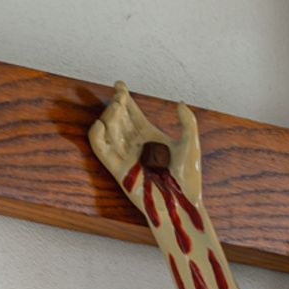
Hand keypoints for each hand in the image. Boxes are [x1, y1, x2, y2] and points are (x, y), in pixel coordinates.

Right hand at [89, 82, 202, 214]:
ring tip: (116, 108)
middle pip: (119, 118)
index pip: (132, 112)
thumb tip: (180, 104)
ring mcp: (126, 156)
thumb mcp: (191, 145)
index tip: (119, 85)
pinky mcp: (118, 170)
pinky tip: (99, 124)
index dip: (124, 97)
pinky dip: (97, 137)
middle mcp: (136, 145)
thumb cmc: (188, 178)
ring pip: (110, 131)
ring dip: (110, 117)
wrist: (181, 203)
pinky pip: (102, 151)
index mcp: (150, 136)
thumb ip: (188, 123)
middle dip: (117, 104)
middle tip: (119, 96)